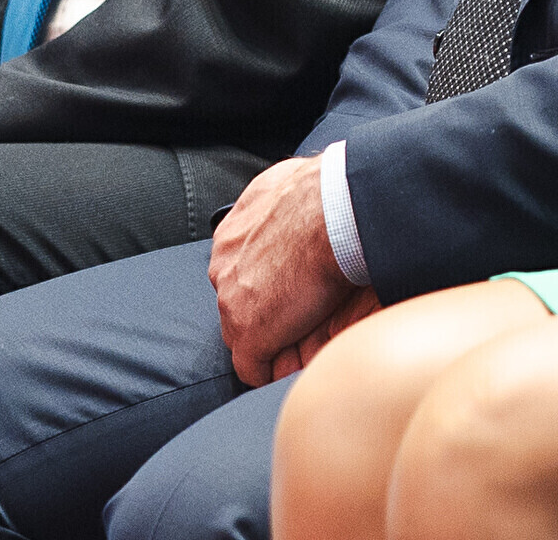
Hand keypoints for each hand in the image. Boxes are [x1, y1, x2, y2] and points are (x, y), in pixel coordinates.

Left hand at [210, 156, 367, 385]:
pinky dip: (272, 372)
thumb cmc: (326, 193)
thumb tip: (300, 198)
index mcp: (232, 232)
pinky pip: (253, 368)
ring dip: (271, 338)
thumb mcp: (289, 186)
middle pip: (236, 302)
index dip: (265, 283)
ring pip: (244, 334)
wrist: (334, 212)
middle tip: (297, 314)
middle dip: (263, 310)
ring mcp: (232, 302)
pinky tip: (291, 370)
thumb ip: (281, 203)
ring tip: (300, 342)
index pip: (238, 270)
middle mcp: (223, 265)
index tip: (285, 286)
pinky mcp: (249, 335)